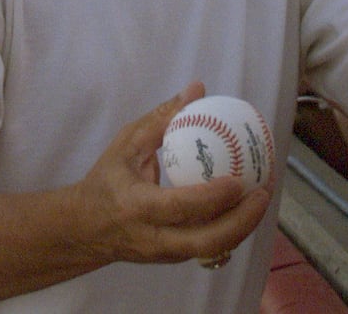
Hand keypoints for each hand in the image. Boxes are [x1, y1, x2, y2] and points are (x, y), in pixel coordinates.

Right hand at [73, 82, 271, 264]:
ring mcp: (164, 254)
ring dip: (243, 226)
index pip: (178, 207)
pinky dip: (232, 229)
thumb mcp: (126, 145)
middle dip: (240, 222)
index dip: (212, 198)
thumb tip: (197, 89)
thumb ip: (161, 118)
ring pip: (211, 250)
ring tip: (263, 196)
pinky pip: (208, 247)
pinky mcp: (173, 258)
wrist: (83, 230)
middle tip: (263, 192)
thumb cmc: (106, 180)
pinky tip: (248, 205)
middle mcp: (151, 237)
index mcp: (135, 206)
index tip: (238, 180)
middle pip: (204, 242)